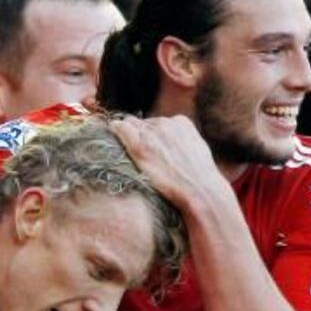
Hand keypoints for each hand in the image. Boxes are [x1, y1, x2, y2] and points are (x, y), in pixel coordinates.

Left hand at [110, 115, 225, 207]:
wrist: (199, 189)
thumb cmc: (200, 177)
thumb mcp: (197, 151)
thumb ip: (184, 141)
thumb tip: (176, 144)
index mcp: (181, 122)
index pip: (158, 122)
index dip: (154, 135)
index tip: (151, 147)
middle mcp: (165, 123)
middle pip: (144, 124)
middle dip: (142, 135)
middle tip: (142, 153)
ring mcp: (151, 134)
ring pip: (131, 125)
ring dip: (129, 135)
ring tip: (129, 150)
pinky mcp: (139, 147)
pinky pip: (120, 128)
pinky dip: (115, 129)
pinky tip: (111, 132)